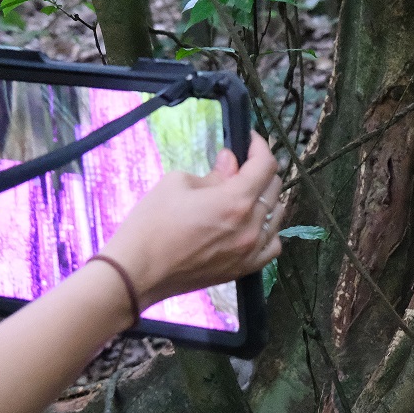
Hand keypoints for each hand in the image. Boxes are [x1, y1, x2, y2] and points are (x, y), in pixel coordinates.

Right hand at [103, 135, 284, 309]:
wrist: (137, 272)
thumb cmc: (151, 224)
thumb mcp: (177, 184)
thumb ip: (213, 173)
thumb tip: (230, 162)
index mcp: (235, 200)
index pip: (265, 165)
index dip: (260, 146)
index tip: (250, 140)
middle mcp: (250, 226)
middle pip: (274, 188)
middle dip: (260, 170)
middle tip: (240, 166)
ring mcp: (249, 251)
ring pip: (276, 216)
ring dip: (266, 199)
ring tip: (246, 194)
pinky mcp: (243, 269)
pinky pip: (272, 246)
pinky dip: (268, 231)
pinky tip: (253, 225)